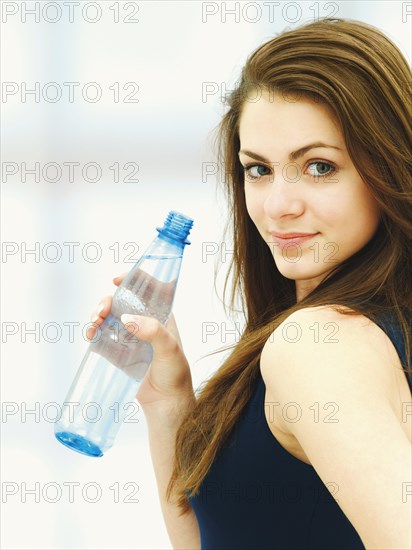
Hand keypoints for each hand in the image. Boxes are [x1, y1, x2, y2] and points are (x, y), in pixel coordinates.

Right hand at [86, 273, 193, 407]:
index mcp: (161, 317)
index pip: (148, 290)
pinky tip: (90, 333)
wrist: (165, 404)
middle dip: (108, 300)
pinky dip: (93, 331)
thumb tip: (127, 318)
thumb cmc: (175, 375)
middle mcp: (144, 323)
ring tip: (94, 323)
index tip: (117, 280)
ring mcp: (129, 337)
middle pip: (122, 302)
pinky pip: (101, 336)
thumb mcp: (170, 350)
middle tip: (102, 311)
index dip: (133, 280)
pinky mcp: (117, 352)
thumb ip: (153, 332)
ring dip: (97, 314)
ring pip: (109, 317)